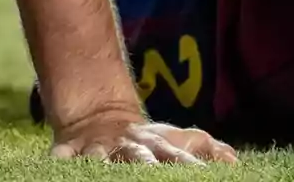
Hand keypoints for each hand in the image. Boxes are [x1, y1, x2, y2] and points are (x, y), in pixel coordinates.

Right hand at [50, 108, 237, 164]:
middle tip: (154, 175)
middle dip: (147, 168)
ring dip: (105, 167)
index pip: (176, 156)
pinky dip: (60, 165)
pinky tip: (59, 171)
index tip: (202, 176)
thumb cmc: (149, 140)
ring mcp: (98, 150)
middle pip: (139, 158)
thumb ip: (207, 148)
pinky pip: (60, 160)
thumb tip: (234, 162)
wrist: (100, 118)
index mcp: (157, 145)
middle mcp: (129, 147)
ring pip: (100, 159)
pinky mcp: (66, 153)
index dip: (188, 165)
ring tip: (108, 172)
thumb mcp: (178, 138)